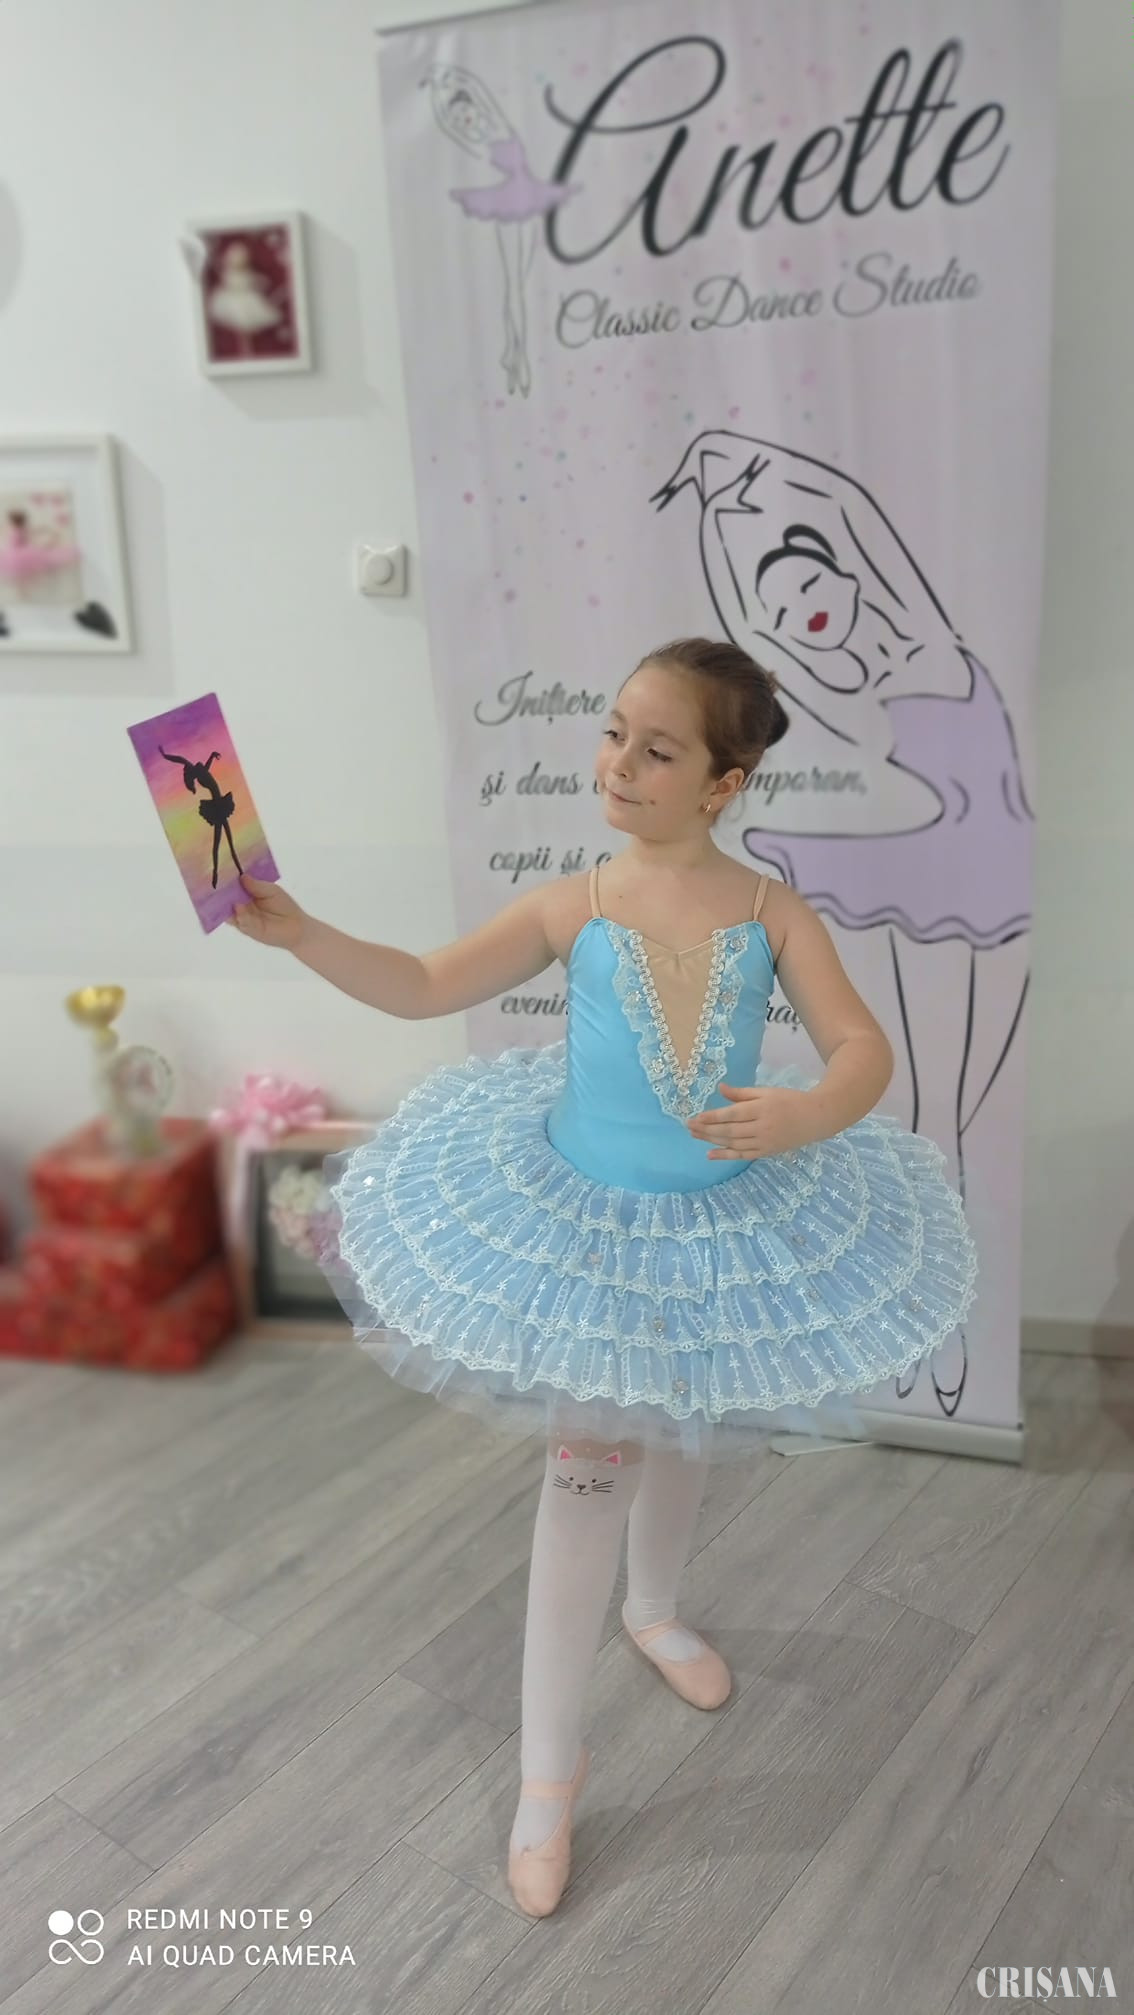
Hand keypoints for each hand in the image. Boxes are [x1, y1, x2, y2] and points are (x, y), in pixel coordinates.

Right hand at [226, 874, 307, 950]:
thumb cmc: (284, 906)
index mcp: (245, 894)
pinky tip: (238, 907)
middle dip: (220, 893)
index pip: (231, 887)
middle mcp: (240, 906)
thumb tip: (241, 876)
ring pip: (228, 911)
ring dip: (225, 905)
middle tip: (213, 884)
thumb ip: (256, 885)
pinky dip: (239, 915)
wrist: (296, 926)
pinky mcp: (247, 929)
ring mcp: (242, 918)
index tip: (219, 873)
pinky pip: (240, 921)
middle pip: (225, 899)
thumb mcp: (271, 890)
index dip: (225, 881)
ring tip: (221, 895)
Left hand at [686, 1083, 824, 1158]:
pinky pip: (742, 1155)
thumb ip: (742, 1093)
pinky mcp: (766, 1152)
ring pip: (733, 1143)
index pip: (732, 1114)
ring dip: (712, 1141)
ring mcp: (764, 1142)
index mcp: (761, 1108)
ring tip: (695, 1136)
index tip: (696, 1117)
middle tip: (689, 1127)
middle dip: (706, 1129)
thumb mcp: (766, 1092)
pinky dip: (725, 1156)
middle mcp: (761, 1127)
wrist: (815, 1118)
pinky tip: (710, 1154)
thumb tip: (720, 1088)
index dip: (712, 1117)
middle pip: (729, 1130)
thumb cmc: (789, 1100)